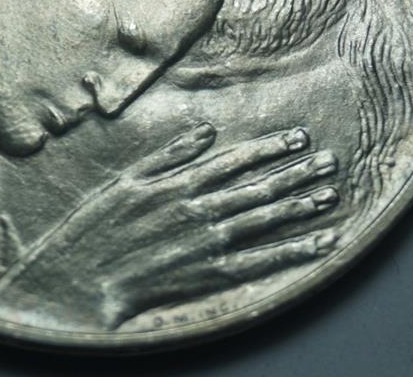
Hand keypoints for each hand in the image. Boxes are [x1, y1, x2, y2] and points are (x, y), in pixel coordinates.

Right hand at [0, 123, 338, 329]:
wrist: (82, 279)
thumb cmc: (99, 226)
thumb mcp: (126, 180)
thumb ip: (168, 155)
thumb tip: (205, 131)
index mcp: (180, 183)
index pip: (236, 160)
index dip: (270, 148)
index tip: (298, 138)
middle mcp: (202, 210)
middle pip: (259, 187)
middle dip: (296, 173)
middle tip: (329, 161)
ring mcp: (210, 243)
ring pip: (266, 220)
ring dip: (300, 205)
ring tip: (329, 193)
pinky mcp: (213, 274)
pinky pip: (263, 262)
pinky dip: (294, 251)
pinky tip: (320, 243)